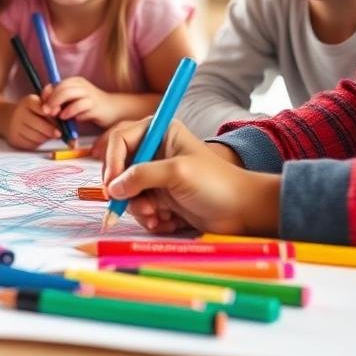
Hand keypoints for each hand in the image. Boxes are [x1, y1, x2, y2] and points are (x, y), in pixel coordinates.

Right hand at [5, 94, 59, 149]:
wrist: (7, 118)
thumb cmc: (29, 110)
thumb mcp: (38, 102)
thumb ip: (50, 103)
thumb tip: (58, 109)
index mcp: (27, 101)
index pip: (42, 108)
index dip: (52, 114)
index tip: (59, 118)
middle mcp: (19, 113)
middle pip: (41, 125)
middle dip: (52, 130)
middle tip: (59, 132)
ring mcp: (15, 127)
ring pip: (38, 137)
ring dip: (46, 138)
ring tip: (48, 135)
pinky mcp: (14, 139)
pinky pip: (32, 145)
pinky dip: (39, 143)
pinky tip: (39, 138)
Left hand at [42, 76, 116, 126]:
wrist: (113, 110)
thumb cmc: (89, 107)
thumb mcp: (73, 103)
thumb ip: (61, 102)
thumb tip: (45, 106)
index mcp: (75, 82)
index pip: (55, 84)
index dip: (47, 95)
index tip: (43, 106)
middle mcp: (81, 85)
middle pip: (61, 88)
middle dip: (52, 100)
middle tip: (47, 112)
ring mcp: (89, 93)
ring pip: (69, 94)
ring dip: (60, 106)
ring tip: (59, 116)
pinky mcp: (95, 105)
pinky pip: (80, 106)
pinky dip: (72, 113)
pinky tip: (73, 119)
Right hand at [101, 119, 278, 234]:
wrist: (243, 211)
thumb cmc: (216, 184)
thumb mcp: (177, 173)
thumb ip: (142, 175)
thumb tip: (113, 188)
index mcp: (161, 133)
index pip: (121, 140)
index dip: (112, 162)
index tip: (112, 186)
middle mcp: (156, 152)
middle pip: (120, 168)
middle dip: (126, 191)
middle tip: (138, 206)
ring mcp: (158, 176)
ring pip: (128, 192)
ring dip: (139, 208)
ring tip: (158, 216)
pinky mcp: (162, 198)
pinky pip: (140, 207)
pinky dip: (149, 217)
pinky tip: (166, 222)